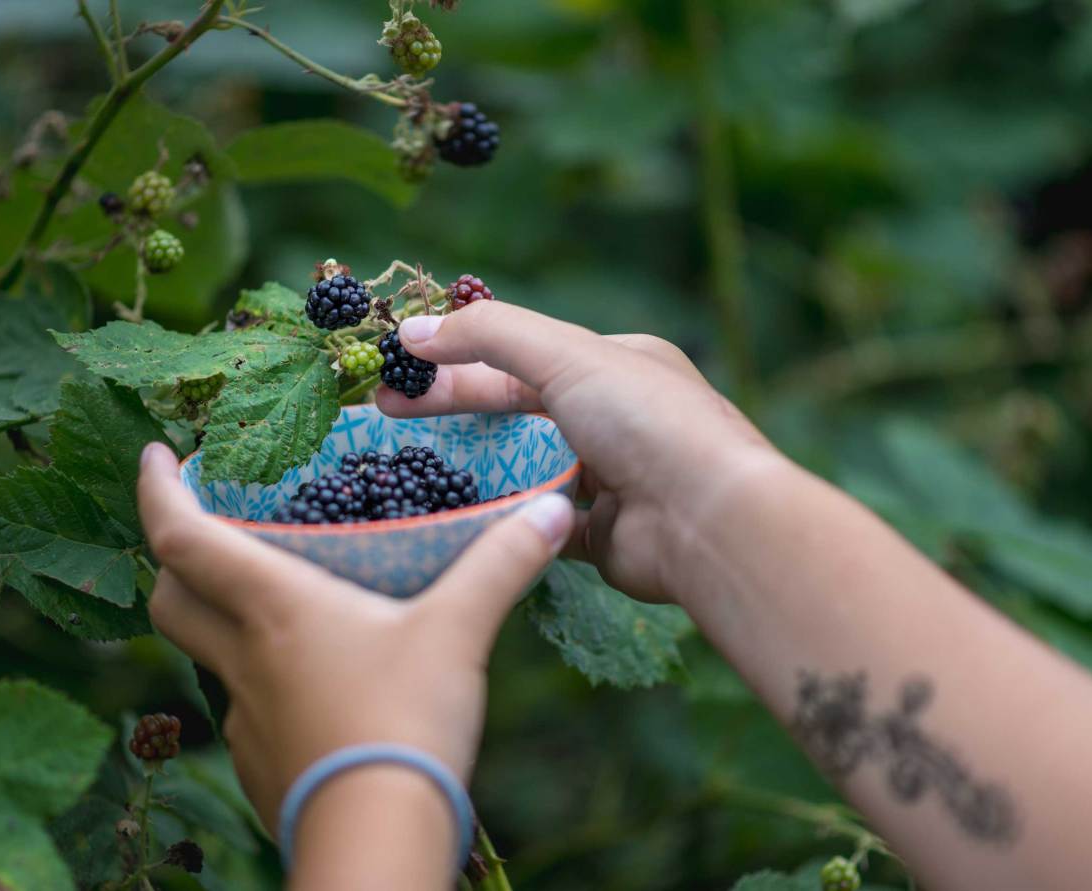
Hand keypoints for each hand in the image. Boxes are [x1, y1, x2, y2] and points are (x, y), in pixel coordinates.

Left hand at [136, 442, 572, 831]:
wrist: (378, 835)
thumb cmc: (406, 721)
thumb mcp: (459, 632)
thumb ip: (503, 564)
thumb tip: (553, 511)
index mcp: (275, 607)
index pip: (181, 537)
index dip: (158, 488)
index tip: (156, 454)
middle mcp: (244, 656)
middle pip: (170, 598)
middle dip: (174, 556)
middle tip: (204, 529)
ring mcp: (245, 713)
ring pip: (204, 652)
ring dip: (219, 618)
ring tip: (271, 602)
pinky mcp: (261, 758)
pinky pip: (244, 704)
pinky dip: (259, 678)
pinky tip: (311, 681)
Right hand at [377, 302, 782, 604]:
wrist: (708, 521)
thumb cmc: (645, 423)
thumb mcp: (566, 355)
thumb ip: (489, 334)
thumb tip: (414, 328)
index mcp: (617, 363)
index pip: (521, 354)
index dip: (456, 358)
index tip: (397, 367)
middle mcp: (618, 416)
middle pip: (518, 408)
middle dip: (452, 408)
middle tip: (383, 411)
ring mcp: (612, 478)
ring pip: (529, 465)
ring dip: (478, 464)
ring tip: (412, 467)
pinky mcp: (604, 534)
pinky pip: (543, 520)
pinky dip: (507, 517)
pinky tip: (461, 512)